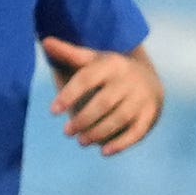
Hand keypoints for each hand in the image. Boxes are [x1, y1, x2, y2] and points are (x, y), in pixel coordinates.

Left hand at [43, 37, 159, 154]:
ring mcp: (141, 98)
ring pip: (120, 118)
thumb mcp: (91, 60)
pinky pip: (137, 132)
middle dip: (84, 119)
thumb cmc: (108, 72)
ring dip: (99, 133)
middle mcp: (129, 80)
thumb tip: (45, 42)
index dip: (69, 95)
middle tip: (67, 132)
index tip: (53, 112)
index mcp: (111, 64)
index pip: (87, 79)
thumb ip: (68, 54)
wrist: (148, 80)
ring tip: (81, 142)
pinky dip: (122, 144)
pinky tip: (104, 152)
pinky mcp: (150, 115)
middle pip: (104, 102)